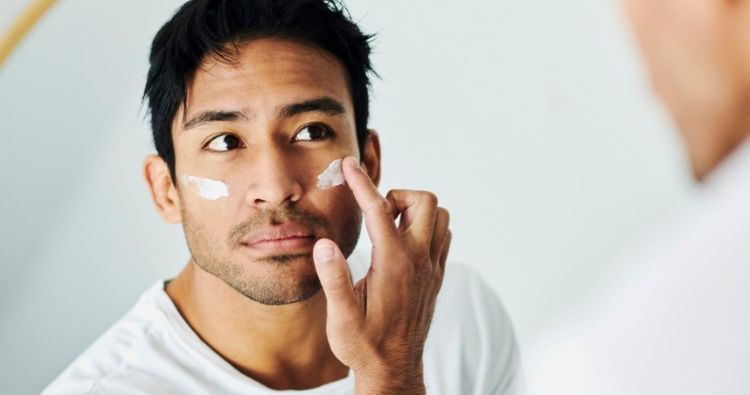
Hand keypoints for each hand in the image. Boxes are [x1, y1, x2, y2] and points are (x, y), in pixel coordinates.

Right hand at [312, 156, 451, 393]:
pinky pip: (442, 235)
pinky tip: (402, 242)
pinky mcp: (436, 275)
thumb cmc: (364, 345)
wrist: (394, 370)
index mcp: (394, 265)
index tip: (348, 165)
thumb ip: (334, 279)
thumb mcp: (341, 318)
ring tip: (388, 227)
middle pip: (424, 202)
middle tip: (375, 214)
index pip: (379, 211)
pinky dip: (426, 226)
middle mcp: (419, 261)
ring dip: (415, 210)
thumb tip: (324, 244)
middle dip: (397, 195)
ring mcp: (432, 268)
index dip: (361, 183)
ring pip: (439, 216)